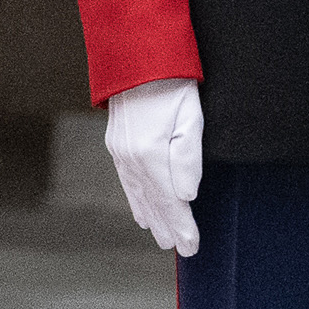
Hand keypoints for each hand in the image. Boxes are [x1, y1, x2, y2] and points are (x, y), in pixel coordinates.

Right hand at [104, 77, 204, 257]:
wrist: (136, 57)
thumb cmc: (172, 84)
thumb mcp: (191, 117)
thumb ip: (188, 158)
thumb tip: (186, 195)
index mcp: (150, 153)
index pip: (170, 200)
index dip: (182, 225)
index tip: (193, 246)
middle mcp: (131, 158)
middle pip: (153, 203)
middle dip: (169, 228)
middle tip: (184, 250)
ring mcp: (120, 152)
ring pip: (138, 195)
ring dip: (152, 218)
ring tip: (164, 238)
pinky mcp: (116, 145)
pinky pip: (127, 182)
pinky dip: (136, 201)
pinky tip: (142, 212)